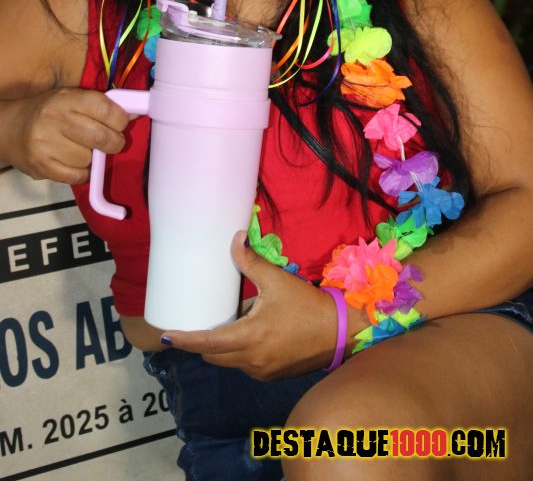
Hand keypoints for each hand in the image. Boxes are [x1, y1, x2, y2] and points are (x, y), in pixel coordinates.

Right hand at [5, 88, 130, 184]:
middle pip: (102, 137)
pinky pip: (77, 176)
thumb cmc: (47, 112)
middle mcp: (55, 120)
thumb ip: (100, 105)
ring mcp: (46, 145)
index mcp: (66, 99)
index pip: (106, 110)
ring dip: (92, 158)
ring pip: (89, 159)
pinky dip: (81, 172)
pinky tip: (73, 162)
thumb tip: (132, 115)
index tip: (120, 124)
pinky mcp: (42, 167)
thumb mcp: (70, 98)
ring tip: (80, 149)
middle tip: (111, 142)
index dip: (120, 120)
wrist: (8, 129)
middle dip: (114, 142)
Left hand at [160, 232, 363, 380]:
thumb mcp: (278, 280)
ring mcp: (262, 371)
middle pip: (213, 356)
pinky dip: (240, 352)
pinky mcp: (272, 375)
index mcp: (249, 337)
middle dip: (201, 342)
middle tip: (196, 323)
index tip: (164, 336)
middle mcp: (251, 360)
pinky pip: (245, 365)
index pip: (206, 343)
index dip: (183, 340)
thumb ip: (251, 262)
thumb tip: (234, 239)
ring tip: (230, 322)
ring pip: (229, 361)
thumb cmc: (307, 305)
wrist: (340, 332)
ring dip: (223, 346)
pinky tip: (251, 333)